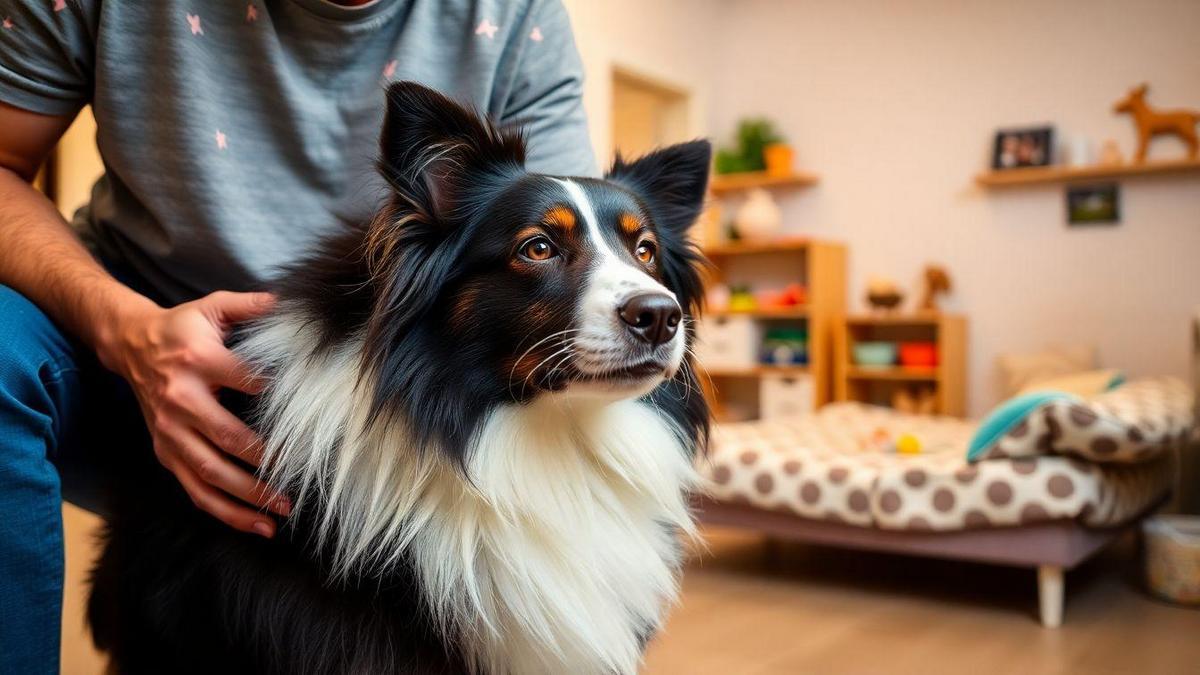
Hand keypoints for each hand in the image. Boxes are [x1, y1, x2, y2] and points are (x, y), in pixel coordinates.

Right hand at [98, 290, 289, 536]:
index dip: (279, 398)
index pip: (246, 382)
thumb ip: (252, 304)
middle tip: (301, 476)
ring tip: (282, 508)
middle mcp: (181, 400)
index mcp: (197, 362)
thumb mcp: (212, 306)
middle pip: (227, 438)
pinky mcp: (165, 452)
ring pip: (209, 473)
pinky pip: (195, 490)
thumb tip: (293, 302)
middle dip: (265, 461)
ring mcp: (170, 432)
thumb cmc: (182, 327)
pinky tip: (257, 524)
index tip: (313, 417)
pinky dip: (224, 512)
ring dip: (247, 496)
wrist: (129, 345)